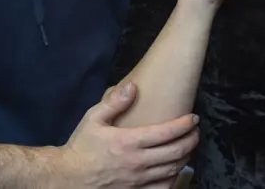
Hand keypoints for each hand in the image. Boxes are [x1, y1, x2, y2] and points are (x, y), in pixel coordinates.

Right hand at [54, 82, 199, 187]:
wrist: (69, 177)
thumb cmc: (81, 147)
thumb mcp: (93, 118)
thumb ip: (114, 102)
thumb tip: (133, 86)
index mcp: (128, 142)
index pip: (166, 132)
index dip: (184, 125)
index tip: (193, 118)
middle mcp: (137, 162)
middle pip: (176, 152)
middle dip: (191, 140)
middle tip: (196, 132)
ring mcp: (138, 181)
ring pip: (173, 170)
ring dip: (186, 157)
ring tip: (189, 147)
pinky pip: (163, 188)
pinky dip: (174, 178)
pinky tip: (176, 169)